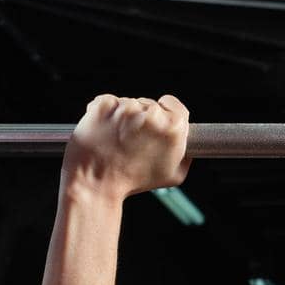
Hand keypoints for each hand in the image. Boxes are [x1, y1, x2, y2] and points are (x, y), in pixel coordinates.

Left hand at [63, 94, 191, 199]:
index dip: (165, 112)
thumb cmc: (134, 181)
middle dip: (141, 118)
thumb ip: (185, 156)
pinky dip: (104, 112)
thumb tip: (187, 146)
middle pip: (149, 104)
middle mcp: (152, 114)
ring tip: (116, 139)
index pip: (173, 104)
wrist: (97, 183)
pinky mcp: (103, 107)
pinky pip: (107, 102)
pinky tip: (104, 130)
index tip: (156, 121)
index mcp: (173, 127)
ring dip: (122, 116)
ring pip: (127, 103)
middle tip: (133, 140)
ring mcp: (126, 108)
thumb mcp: (173, 176)